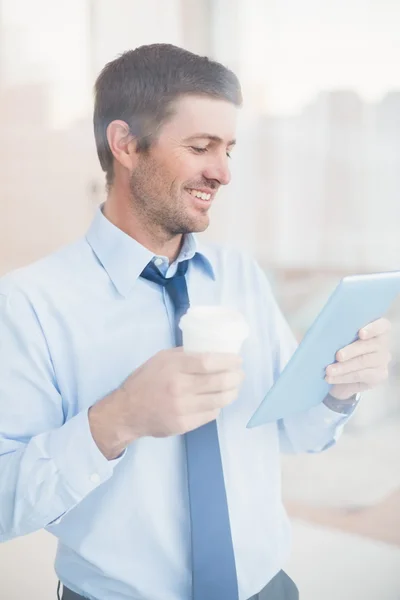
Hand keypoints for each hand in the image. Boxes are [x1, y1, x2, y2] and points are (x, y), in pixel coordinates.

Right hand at [89, 348, 243, 458]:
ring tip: (235, 387)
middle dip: (236, 377)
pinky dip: (218, 405)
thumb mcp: (161, 358)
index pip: (209, 362)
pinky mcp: (184, 424)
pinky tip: (219, 400)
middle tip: (240, 374)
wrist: (127, 411)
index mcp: (174, 367)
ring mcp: (182, 408)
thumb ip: (185, 355)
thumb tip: (213, 352)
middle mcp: (179, 387)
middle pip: (219, 381)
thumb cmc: (146, 380)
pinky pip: (210, 414)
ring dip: (232, 393)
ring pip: (219, 400)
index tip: (238, 360)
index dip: (228, 361)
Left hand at [324, 317, 391, 400]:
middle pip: (370, 345)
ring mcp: (383, 360)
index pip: (382, 325)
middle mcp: (383, 343)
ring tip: (329, 370)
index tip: (360, 333)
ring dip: (344, 367)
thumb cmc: (340, 350)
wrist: (342, 377)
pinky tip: (331, 378)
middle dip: (351, 350)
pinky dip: (343, 377)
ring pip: (364, 362)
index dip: (373, 328)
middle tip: (337, 356)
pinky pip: (361, 375)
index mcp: (375, 329)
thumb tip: (321, 334)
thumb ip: (338, 334)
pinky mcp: (379, 375)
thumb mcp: (339, 339)